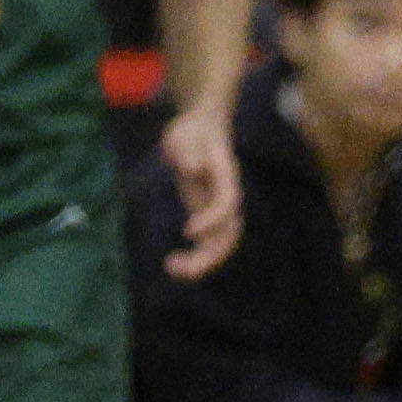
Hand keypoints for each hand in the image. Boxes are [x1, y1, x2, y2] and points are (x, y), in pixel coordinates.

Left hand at [157, 100, 242, 278]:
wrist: (201, 131)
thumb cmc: (193, 132)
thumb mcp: (185, 136)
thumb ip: (189, 152)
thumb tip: (191, 168)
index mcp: (226, 179)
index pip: (226, 204)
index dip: (211, 219)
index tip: (188, 231)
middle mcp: (227, 200)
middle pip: (228, 234)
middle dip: (209, 256)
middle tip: (182, 269)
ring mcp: (218, 211)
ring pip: (219, 245)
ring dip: (200, 263)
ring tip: (172, 270)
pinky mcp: (206, 217)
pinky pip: (206, 244)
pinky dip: (194, 257)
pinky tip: (173, 263)